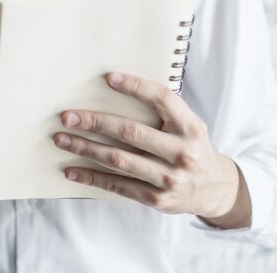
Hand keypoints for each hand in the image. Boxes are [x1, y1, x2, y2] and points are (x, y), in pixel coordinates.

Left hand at [53, 72, 250, 226]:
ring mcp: (169, 178)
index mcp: (190, 127)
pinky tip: (71, 170)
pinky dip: (91, 177)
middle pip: (131, 132)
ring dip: (85, 148)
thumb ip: (163, 111)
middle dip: (95, 122)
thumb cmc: (191, 147)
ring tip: (61, 139)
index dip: (136, 86)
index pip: (162, 99)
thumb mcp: (188, 125)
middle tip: (67, 116)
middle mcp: (182, 152)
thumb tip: (116, 87)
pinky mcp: (155, 199)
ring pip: (118, 160)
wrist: (215, 190)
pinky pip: (117, 186)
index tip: (108, 77)